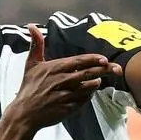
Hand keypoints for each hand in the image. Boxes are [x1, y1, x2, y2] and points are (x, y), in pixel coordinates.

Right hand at [6, 25, 122, 130]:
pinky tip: (89, 92)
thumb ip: (36, 45)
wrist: (24, 114)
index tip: (104, 59)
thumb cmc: (28, 88)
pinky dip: (88, 95)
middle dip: (104, 70)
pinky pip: (84, 100)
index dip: (93, 60)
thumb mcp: (30, 64)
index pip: (78, 61)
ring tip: (99, 80)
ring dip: (96, 83)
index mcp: (55, 68)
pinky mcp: (68, 108)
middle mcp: (62, 81)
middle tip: (116, 68)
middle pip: (88, 73)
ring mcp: (66, 95)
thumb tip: (31, 25)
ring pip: (88, 87)